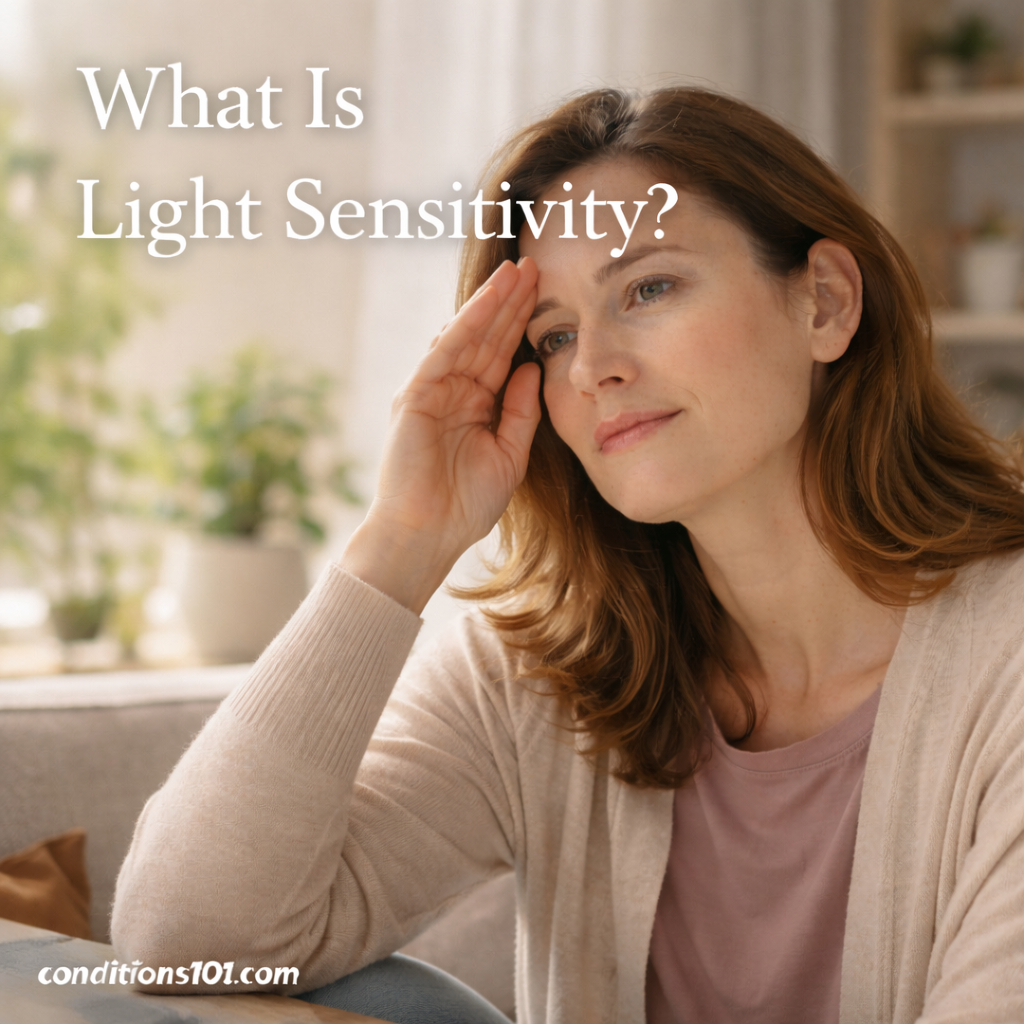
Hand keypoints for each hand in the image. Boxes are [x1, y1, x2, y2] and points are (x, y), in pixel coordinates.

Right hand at [342, 258, 540, 612]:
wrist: (429, 535)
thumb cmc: (466, 504)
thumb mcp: (509, 454)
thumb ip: (520, 411)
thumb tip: (529, 368)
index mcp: (475, 404)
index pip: (501, 354)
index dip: (522, 323)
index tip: (547, 293)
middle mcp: (452, 390)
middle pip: (486, 337)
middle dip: (510, 302)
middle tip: (536, 265)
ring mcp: (431, 389)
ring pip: (466, 335)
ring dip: (491, 302)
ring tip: (518, 271)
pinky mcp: (415, 395)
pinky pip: (445, 351)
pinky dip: (467, 324)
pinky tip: (489, 300)